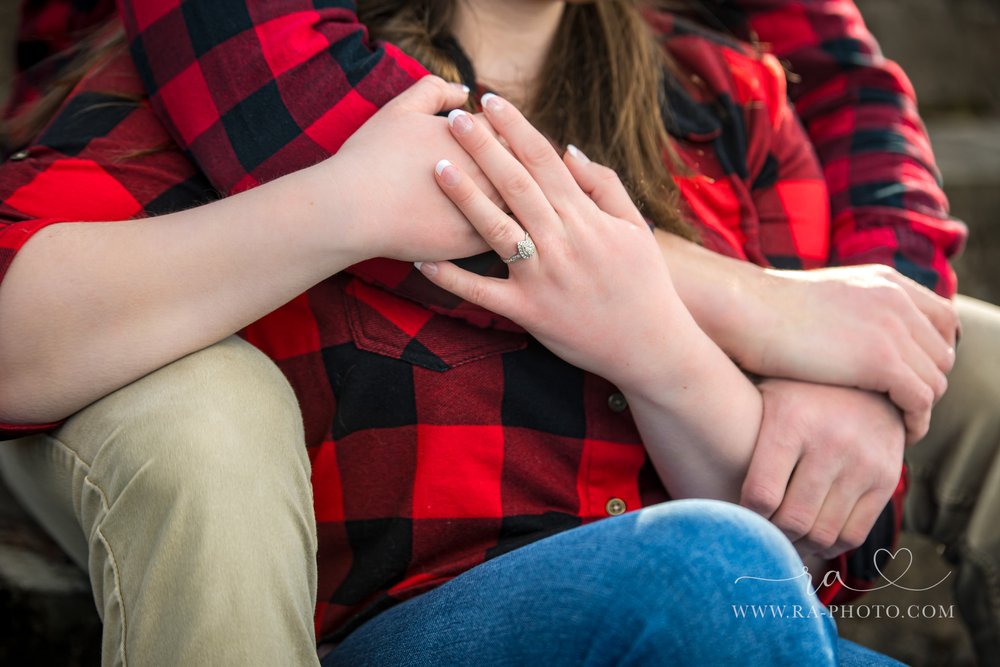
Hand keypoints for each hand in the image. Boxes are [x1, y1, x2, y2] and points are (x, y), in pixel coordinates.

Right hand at [316, 76, 499, 263]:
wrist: (353, 208)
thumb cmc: (372, 156)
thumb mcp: (401, 109)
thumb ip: (434, 90)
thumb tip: (463, 92)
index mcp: (474, 137)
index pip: (506, 131)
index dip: (500, 134)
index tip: (494, 140)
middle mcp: (486, 172)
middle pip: (519, 167)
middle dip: (514, 168)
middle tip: (505, 172)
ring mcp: (485, 209)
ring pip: (517, 204)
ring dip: (513, 201)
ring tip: (501, 199)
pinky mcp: (474, 242)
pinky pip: (503, 235)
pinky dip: (504, 229)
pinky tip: (498, 227)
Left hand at [413, 94, 692, 394]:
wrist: (651, 348)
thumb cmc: (645, 283)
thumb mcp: (635, 228)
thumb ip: (605, 185)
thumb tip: (568, 150)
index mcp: (586, 218)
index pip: (544, 161)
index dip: (515, 129)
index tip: (489, 102)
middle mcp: (561, 243)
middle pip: (515, 185)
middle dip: (483, 148)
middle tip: (452, 119)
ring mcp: (541, 278)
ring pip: (496, 230)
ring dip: (465, 197)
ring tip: (436, 167)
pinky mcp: (527, 312)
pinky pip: (481, 293)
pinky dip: (451, 278)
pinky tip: (422, 259)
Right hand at [739, 264, 957, 443]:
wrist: (743, 310)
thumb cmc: (764, 311)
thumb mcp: (823, 298)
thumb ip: (851, 309)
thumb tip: (850, 334)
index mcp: (886, 281)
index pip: (942, 319)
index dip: (933, 352)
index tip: (912, 376)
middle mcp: (897, 300)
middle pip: (942, 353)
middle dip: (926, 383)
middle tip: (902, 408)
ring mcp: (892, 329)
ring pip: (935, 380)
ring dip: (922, 407)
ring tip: (900, 426)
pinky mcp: (880, 360)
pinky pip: (920, 400)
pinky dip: (915, 421)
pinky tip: (899, 434)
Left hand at [741, 378, 904, 558]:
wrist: (864, 374)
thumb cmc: (793, 390)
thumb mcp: (761, 392)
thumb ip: (733, 423)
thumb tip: (682, 457)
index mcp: (791, 422)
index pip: (762, 496)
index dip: (745, 518)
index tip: (735, 518)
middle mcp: (831, 443)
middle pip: (794, 520)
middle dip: (771, 537)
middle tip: (757, 538)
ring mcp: (864, 463)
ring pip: (824, 533)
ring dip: (798, 546)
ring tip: (781, 540)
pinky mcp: (887, 479)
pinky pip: (854, 533)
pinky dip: (828, 546)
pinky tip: (810, 538)